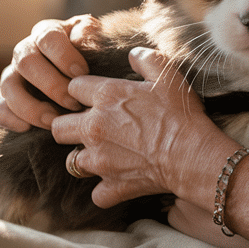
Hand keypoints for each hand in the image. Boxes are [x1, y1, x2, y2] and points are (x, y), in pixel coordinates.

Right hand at [0, 15, 99, 131]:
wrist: (82, 80)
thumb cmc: (90, 58)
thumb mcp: (94, 42)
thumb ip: (89, 35)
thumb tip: (78, 39)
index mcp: (46, 33)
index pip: (48, 37)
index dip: (63, 55)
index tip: (81, 73)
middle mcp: (25, 51)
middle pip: (26, 61)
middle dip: (51, 85)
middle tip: (73, 103)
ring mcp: (12, 75)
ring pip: (8, 86)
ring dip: (31, 106)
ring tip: (53, 121)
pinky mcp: (5, 98)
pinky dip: (8, 118)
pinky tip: (26, 128)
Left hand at [50, 47, 235, 209]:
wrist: (191, 155)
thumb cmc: (179, 113)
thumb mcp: (166, 75)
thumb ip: (145, 59)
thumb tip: (133, 54)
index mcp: (105, 96)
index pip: (72, 87)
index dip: (82, 90)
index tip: (93, 95)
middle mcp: (94, 128)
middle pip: (58, 127)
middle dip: (68, 126)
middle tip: (88, 126)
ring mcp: (99, 160)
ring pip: (72, 161)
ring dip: (85, 158)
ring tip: (104, 154)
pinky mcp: (112, 185)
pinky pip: (97, 193)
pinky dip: (105, 189)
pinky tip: (118, 181)